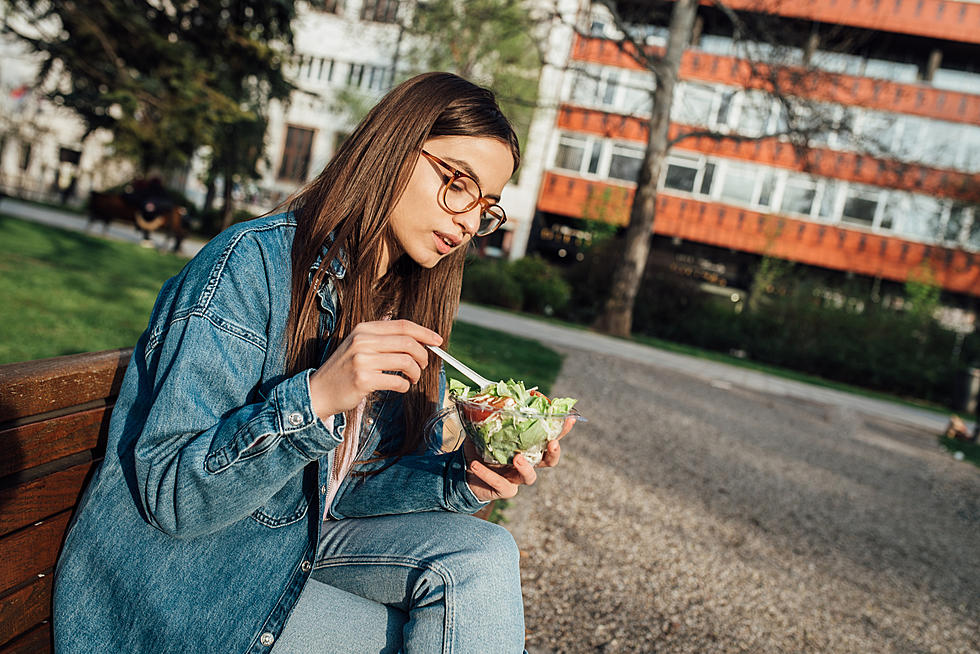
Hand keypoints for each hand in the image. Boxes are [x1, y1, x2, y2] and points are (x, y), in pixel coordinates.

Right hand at [309, 320, 441, 419]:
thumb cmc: (344, 370)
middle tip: (424, 366)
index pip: (402, 325)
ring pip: (406, 362)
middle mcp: (362, 341)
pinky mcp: (363, 380)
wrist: (319, 391)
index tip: (438, 341)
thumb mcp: (359, 345)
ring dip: (416, 373)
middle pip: (408, 342)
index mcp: (364, 329)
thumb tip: (418, 339)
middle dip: (423, 355)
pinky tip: (401, 387)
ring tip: (413, 378)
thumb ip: (383, 339)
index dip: (424, 333)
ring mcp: (362, 360)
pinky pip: (397, 382)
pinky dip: (405, 386)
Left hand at [464, 413, 575, 502]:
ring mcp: (516, 478)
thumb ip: (491, 417)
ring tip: (517, 458)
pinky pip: (500, 484)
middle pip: (549, 461)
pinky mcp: (504, 489)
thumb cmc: (479, 449)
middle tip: (552, 443)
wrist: (463, 472)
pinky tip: (476, 465)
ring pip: (530, 477)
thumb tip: (492, 396)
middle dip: (554, 452)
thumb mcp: (484, 431)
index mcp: (527, 447)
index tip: (569, 419)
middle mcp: (527, 463)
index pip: (549, 437)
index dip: (561, 430)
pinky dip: (488, 474)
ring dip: (526, 467)